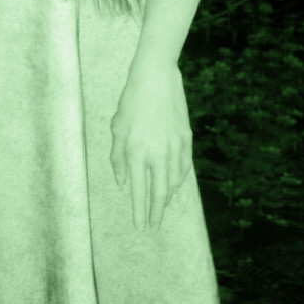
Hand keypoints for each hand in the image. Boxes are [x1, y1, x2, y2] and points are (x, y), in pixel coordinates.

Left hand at [110, 58, 192, 230]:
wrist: (155, 77)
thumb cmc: (131, 101)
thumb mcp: (117, 128)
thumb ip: (118, 158)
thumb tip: (122, 182)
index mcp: (136, 152)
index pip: (139, 192)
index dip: (140, 212)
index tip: (140, 226)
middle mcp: (157, 153)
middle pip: (160, 193)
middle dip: (156, 212)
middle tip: (153, 225)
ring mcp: (175, 146)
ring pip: (174, 181)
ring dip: (168, 197)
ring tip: (162, 205)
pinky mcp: (186, 138)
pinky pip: (183, 166)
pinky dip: (178, 178)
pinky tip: (173, 183)